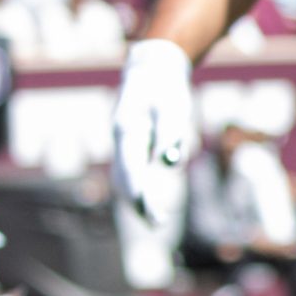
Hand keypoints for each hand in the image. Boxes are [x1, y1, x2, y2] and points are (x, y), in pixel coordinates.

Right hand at [111, 40, 195, 225]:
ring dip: (136, 200)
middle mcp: (122, 138)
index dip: (138, 189)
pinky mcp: (133, 145)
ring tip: (154, 221)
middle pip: (124, 176)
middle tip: (157, 224)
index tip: (148, 208)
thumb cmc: (165, 88)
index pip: (131, 165)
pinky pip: (132, 171)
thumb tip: (168, 163)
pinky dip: (138, 188)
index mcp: (128, 128)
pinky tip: (146, 203)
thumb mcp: (173, 106)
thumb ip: (170, 133)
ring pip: (125, 177)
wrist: (153, 70)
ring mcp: (125, 143)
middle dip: (138, 201)